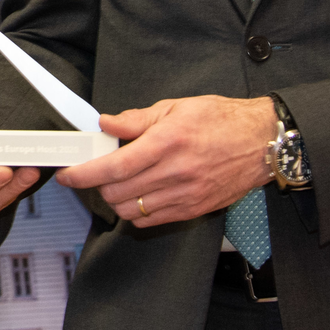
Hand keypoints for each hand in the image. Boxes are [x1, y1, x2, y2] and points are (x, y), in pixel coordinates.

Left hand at [55, 95, 273, 225]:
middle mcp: (174, 173)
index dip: (84, 174)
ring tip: (120, 182)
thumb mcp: (175, 107)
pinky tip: (139, 195)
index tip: (67, 175)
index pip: (114, 167)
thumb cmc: (221, 120)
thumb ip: (136, 119)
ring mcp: (185, 196)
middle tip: (98, 171)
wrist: (261, 142)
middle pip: (117, 193)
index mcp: (166, 143)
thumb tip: (106, 123)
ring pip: (131, 211)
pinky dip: (136, 212)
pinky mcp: (193, 210)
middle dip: (97, 184)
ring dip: (116, 199)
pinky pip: (151, 221)